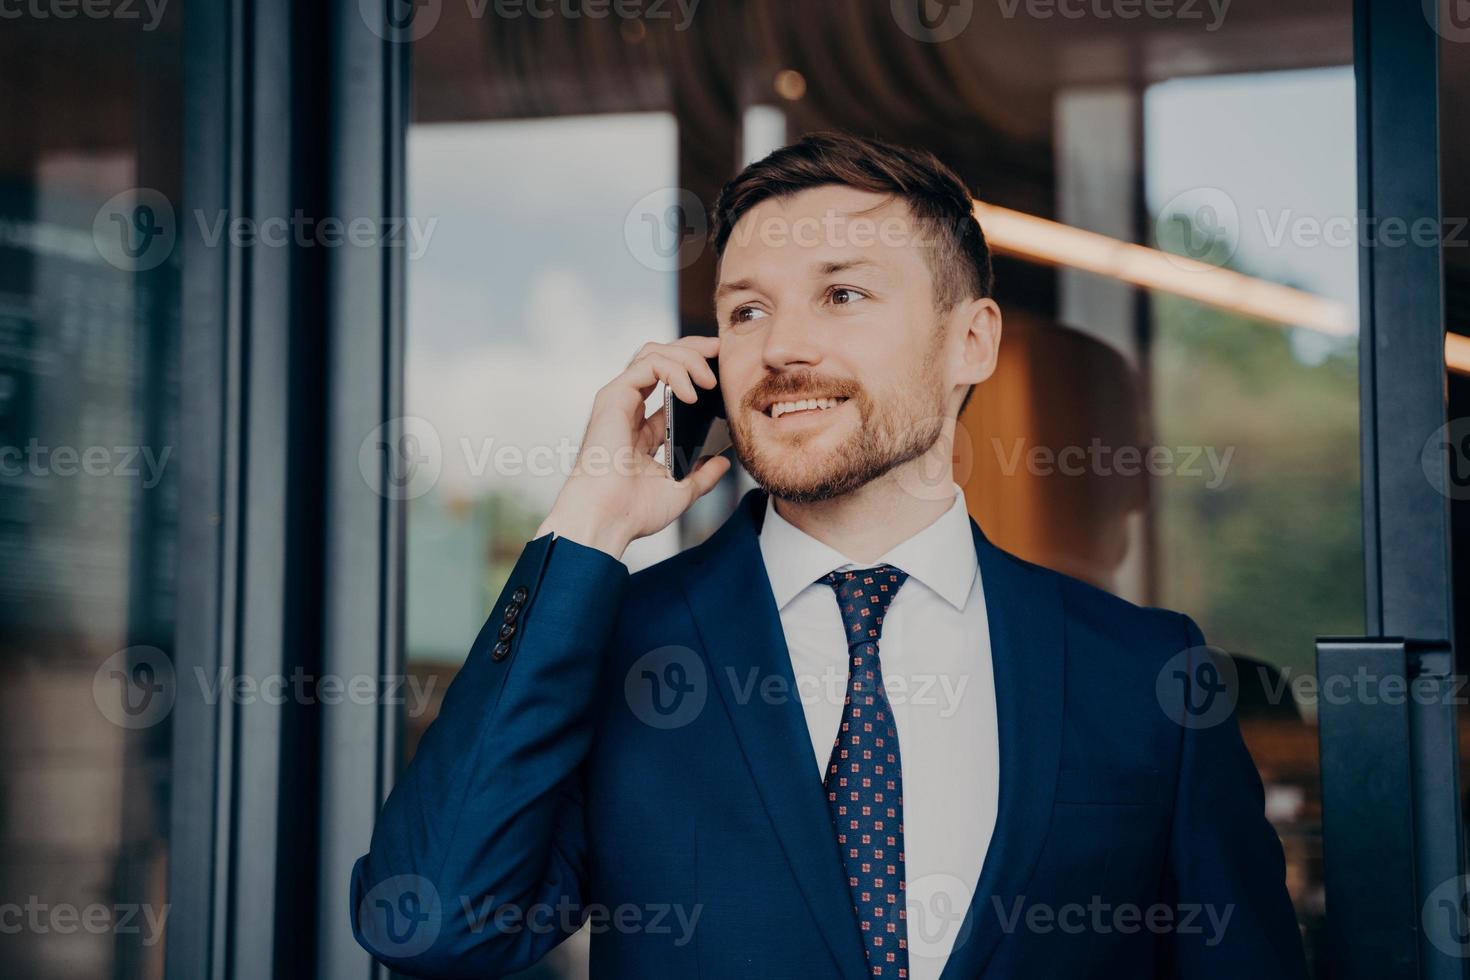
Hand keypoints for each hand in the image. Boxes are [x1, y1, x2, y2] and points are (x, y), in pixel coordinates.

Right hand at [535, 335, 730, 559]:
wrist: (608, 519)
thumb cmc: (633, 511)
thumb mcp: (680, 491)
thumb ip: (702, 474)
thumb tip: (723, 462)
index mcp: (641, 430)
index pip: (669, 385)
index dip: (695, 371)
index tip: (722, 372)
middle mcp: (629, 410)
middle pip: (661, 358)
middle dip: (693, 349)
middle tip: (720, 354)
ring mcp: (620, 401)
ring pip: (654, 353)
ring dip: (688, 357)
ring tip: (709, 380)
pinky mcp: (614, 396)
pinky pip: (648, 363)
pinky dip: (675, 370)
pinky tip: (691, 393)